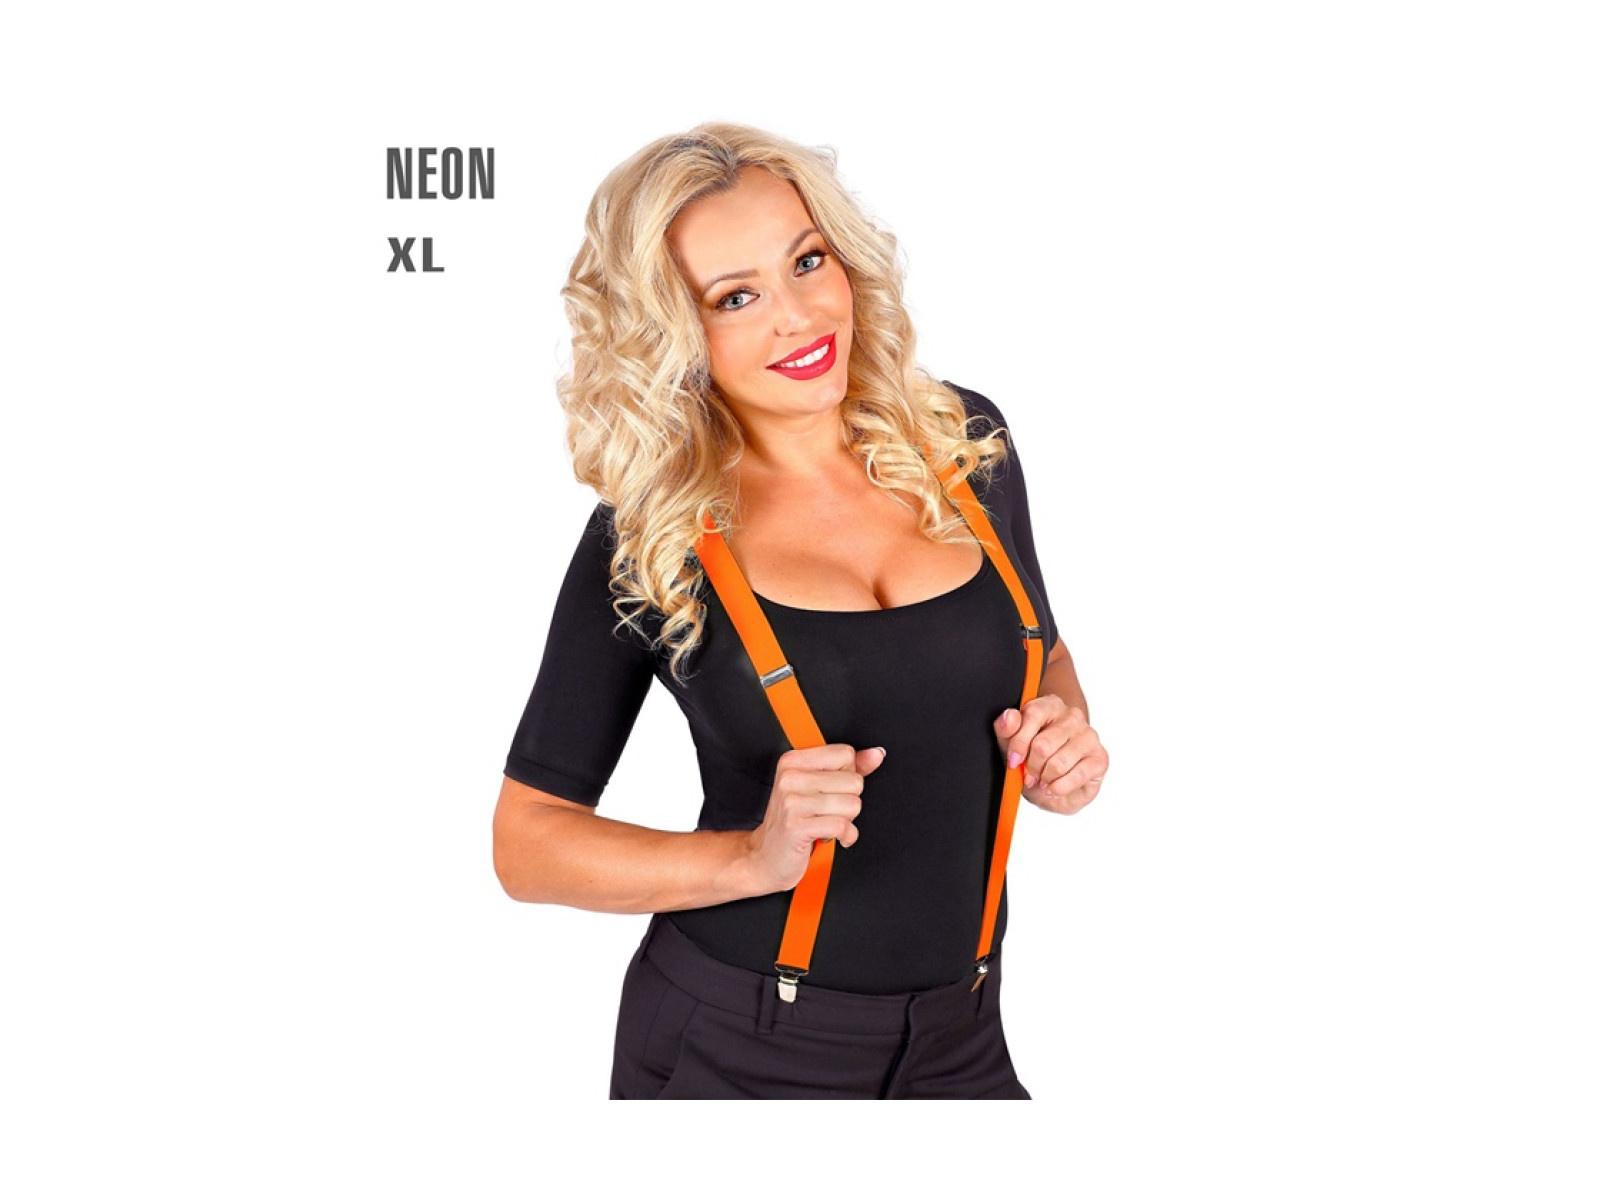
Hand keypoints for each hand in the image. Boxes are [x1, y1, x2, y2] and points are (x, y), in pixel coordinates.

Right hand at [744, 744, 885, 892]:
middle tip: (828, 812)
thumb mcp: (817, 788)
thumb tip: (876, 754)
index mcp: (793, 761)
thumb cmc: (793, 823)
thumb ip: (849, 768)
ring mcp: (791, 802)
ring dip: (847, 821)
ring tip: (827, 824)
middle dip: (848, 802)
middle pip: (853, 781)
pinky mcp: (796, 826)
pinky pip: (842, 826)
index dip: (847, 775)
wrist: (765, 858)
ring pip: (852, 805)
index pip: (845, 754)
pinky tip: (832, 837)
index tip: (832, 791)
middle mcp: (790, 777)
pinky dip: (845, 836)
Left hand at [993, 699, 1106, 814]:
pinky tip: (1054, 788)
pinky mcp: (1100, 758)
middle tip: (1029, 774)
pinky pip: (1076, 776)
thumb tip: (1010, 716)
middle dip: (1031, 766)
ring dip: (1045, 778)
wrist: (1054, 786)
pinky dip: (1060, 787)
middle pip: (1043, 744)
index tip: (1013, 761)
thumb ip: (1006, 729)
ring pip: (1058, 763)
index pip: (1033, 715)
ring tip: (1043, 780)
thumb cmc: (1033, 760)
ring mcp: (1089, 736)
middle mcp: (1072, 716)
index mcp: (1050, 705)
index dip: (1019, 743)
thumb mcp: (1010, 746)